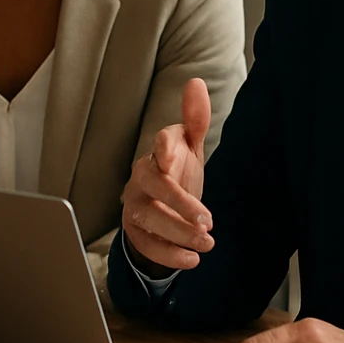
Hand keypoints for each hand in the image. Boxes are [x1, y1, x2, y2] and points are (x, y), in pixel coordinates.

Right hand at [120, 77, 214, 272]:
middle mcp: (142, 178)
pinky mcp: (134, 232)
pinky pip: (146, 244)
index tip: (171, 153)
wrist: (159, 209)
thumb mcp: (189, 148)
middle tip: (209, 220)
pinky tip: (192, 259)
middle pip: (153, 185)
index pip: (159, 145)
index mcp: (158, 154)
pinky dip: (169, 255)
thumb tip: (196, 83)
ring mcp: (135, 206)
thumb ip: (195, 120)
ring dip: (178, 232)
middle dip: (179, 203)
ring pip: (149, 218)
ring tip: (207, 243)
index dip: (164, 146)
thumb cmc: (176, 173)